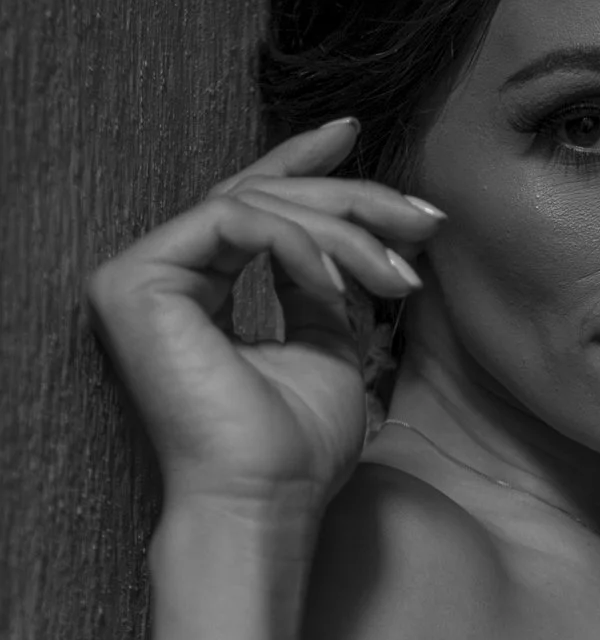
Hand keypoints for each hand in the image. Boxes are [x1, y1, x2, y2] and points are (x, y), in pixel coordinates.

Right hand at [84, 119, 444, 518]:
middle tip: (422, 222)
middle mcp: (160, 276)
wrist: (264, 505)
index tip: (354, 134)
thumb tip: (350, 237)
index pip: (248, 204)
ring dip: (343, 232)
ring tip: (397, 275)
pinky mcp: (137, 281)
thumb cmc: (294, 450)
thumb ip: (323, 287)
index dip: (300, 164)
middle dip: (352, 201)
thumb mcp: (326, 348)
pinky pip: (234, 223)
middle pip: (262, 197)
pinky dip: (300, 245)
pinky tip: (341, 286)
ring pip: (255, 204)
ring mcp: (140, 276)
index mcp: (195, 289)